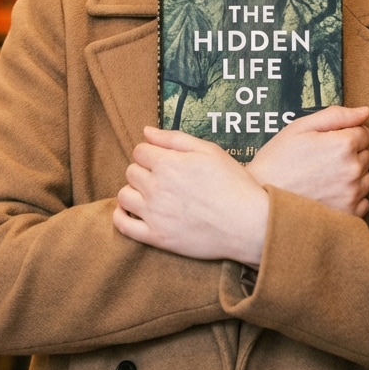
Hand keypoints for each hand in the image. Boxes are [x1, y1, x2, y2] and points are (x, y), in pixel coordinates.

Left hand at [113, 127, 268, 265]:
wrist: (248, 223)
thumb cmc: (232, 183)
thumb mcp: (208, 150)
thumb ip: (174, 138)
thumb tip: (146, 131)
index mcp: (168, 163)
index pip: (139, 151)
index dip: (150, 153)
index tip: (161, 159)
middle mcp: (156, 187)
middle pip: (131, 171)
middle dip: (142, 170)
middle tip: (160, 177)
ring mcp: (154, 214)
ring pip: (124, 196)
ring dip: (133, 191)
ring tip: (150, 194)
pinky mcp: (157, 238)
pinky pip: (123, 226)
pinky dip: (120, 217)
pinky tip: (130, 212)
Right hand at [247, 105, 368, 217]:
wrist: (261, 201)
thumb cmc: (278, 160)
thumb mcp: (300, 128)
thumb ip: (336, 116)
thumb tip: (365, 112)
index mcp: (343, 145)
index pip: (364, 132)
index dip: (345, 134)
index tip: (326, 143)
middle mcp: (353, 170)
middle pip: (366, 155)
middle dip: (350, 154)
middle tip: (321, 160)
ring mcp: (353, 195)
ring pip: (366, 178)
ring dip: (352, 176)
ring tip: (323, 178)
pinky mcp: (350, 216)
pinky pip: (363, 202)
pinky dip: (351, 198)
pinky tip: (328, 195)